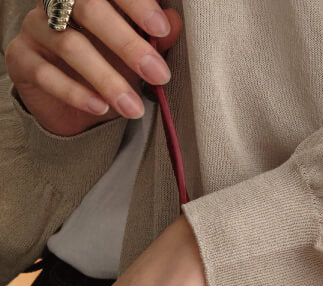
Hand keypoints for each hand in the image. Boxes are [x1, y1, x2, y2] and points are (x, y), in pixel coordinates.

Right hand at [5, 0, 181, 135]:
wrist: (73, 109)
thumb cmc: (108, 69)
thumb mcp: (135, 57)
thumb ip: (154, 39)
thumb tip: (173, 23)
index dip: (135, 4)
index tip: (160, 27)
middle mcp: (58, 4)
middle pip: (89, 10)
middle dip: (127, 43)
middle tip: (157, 74)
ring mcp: (36, 28)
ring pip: (70, 45)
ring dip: (107, 79)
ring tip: (134, 107)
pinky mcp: (21, 59)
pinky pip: (45, 73)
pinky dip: (76, 92)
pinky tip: (100, 108)